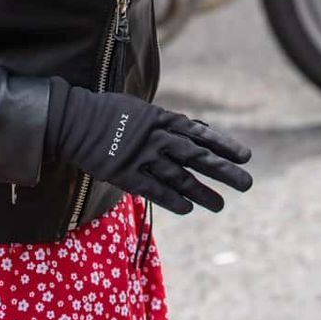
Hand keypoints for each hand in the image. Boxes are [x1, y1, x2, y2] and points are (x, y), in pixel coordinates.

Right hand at [46, 84, 253, 215]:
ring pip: (179, 177)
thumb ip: (168, 123)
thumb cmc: (110, 113)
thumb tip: (195, 130)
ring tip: (220, 205)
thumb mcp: (143, 110)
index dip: (224, 145)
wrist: (75, 120)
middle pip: (197, 156)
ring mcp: (141, 157)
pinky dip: (172, 199)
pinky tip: (189, 208)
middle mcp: (157, 138)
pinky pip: (154, 190)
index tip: (246, 157)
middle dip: (223, 170)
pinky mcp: (125, 174)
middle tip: (246, 183)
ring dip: (202, 192)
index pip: (200, 133)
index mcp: (162, 119)